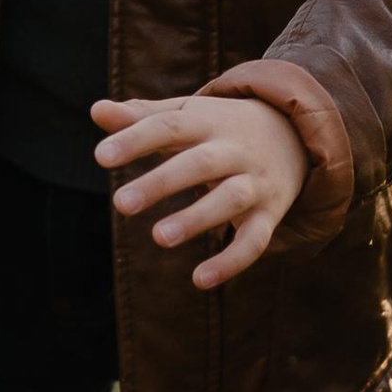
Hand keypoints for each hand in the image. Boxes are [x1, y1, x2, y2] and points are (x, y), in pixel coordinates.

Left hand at [92, 91, 308, 289]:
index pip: (168, 126)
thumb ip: (142, 116)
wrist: (295, 134)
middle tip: (119, 204)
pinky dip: (231, 261)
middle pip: (198, 164)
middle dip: (160, 183)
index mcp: (207, 121)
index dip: (135, 140)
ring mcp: (255, 182)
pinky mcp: (270, 213)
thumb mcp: (186, 113)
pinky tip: (200, 280)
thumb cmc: (220, 126)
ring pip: (229, 200)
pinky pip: (255, 240)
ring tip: (158, 237)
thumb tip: (96, 111)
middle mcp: (234, 150)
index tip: (101, 156)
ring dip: (195, 219)